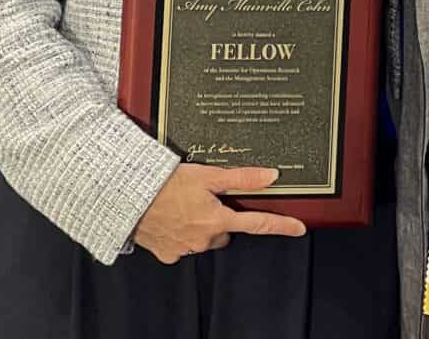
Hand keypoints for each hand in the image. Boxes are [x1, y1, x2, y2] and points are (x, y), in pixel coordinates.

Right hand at [133, 164, 305, 264]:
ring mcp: (185, 249)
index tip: (299, 229)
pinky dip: (181, 233)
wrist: (129, 198)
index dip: (281, 225)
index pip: (258, 224)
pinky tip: (172, 217)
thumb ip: (242, 177)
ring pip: (205, 238)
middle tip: (207, 199)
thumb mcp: (209, 175)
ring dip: (201, 224)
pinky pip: (183, 245)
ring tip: (185, 204)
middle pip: (226, 230)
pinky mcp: (167, 253)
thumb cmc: (166, 184)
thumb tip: (271, 176)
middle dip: (222, 218)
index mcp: (218, 220)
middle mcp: (205, 239)